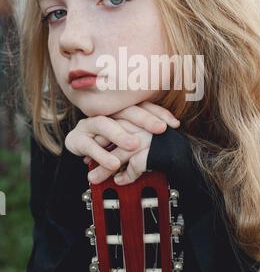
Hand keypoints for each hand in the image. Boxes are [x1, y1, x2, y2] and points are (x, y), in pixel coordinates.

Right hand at [64, 101, 179, 184]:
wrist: (75, 145)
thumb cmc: (104, 141)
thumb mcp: (125, 136)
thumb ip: (141, 134)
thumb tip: (169, 137)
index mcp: (118, 110)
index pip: (141, 106)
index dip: (158, 113)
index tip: (174, 124)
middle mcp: (105, 113)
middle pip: (125, 111)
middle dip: (145, 119)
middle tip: (161, 129)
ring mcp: (89, 124)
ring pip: (105, 124)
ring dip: (120, 135)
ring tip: (134, 146)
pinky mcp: (77, 139)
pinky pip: (89, 145)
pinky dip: (102, 155)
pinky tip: (113, 165)